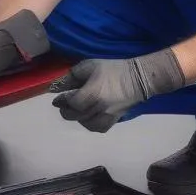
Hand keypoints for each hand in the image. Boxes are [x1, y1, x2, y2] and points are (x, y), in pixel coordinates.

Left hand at [51, 49, 184, 132]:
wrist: (138, 78)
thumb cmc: (113, 69)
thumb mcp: (90, 66)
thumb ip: (73, 75)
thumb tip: (58, 84)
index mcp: (92, 93)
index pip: (71, 103)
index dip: (61, 101)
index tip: (56, 98)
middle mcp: (98, 108)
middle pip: (75, 116)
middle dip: (66, 110)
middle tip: (63, 104)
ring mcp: (107, 116)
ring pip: (85, 124)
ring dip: (77, 118)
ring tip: (77, 110)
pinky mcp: (114, 120)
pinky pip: (98, 128)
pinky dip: (90, 124)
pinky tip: (89, 117)